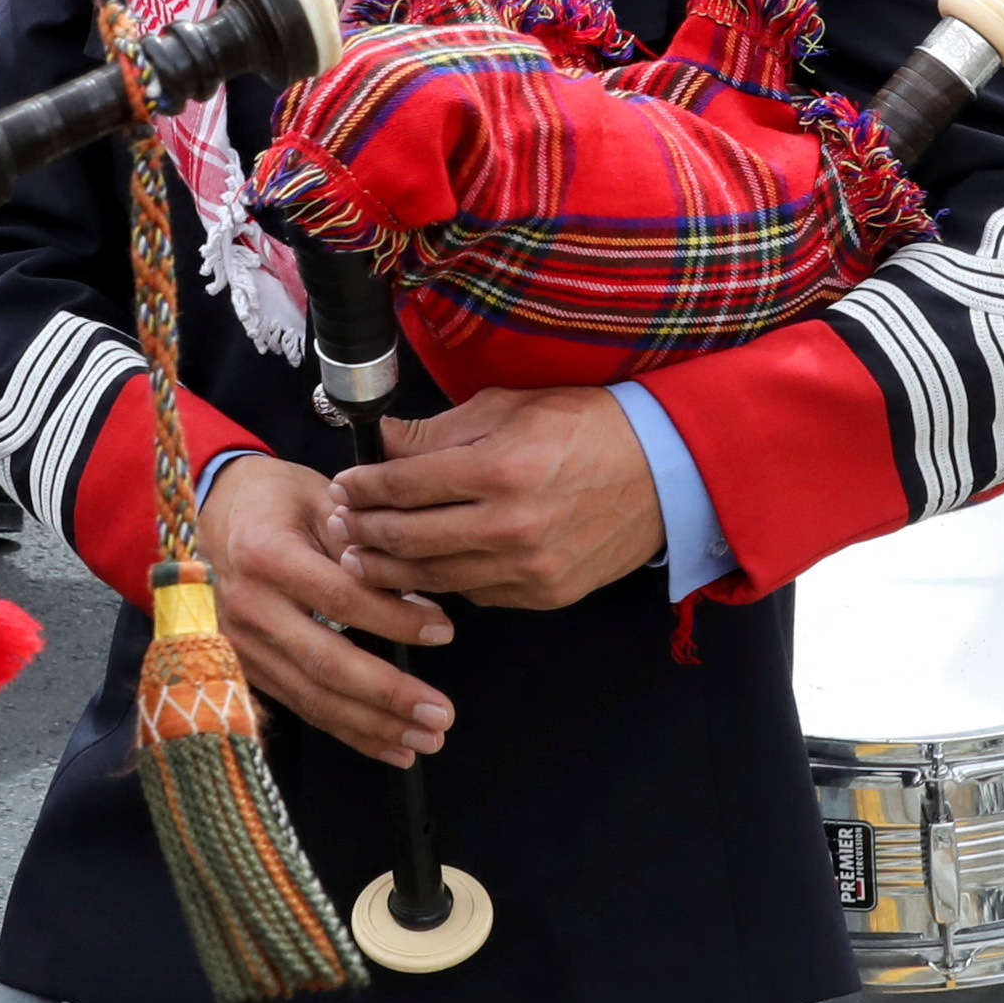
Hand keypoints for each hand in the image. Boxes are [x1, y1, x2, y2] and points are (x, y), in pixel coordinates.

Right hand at [193, 453, 454, 766]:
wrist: (210, 513)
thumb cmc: (274, 500)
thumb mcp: (319, 496)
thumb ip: (359, 542)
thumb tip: (414, 594)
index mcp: (264, 555)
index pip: (338, 597)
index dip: (393, 618)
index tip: (443, 631)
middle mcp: (248, 607)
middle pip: (324, 662)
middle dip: (387, 694)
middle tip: (441, 713)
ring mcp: (242, 645)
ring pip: (313, 696)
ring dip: (374, 725)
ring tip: (427, 737)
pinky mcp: (247, 668)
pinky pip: (302, 706)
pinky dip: (349, 730)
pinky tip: (391, 745)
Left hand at [329, 385, 663, 612]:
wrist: (664, 472)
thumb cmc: (587, 427)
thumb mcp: (510, 407)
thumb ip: (440, 431)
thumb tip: (383, 442)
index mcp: (500, 468)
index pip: (404, 485)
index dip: (362, 486)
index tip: (342, 484)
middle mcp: (511, 524)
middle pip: (409, 538)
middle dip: (362, 530)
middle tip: (339, 523)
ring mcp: (528, 567)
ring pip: (434, 578)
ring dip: (389, 568)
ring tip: (361, 557)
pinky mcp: (544, 594)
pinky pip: (475, 595)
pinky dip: (443, 583)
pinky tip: (422, 570)